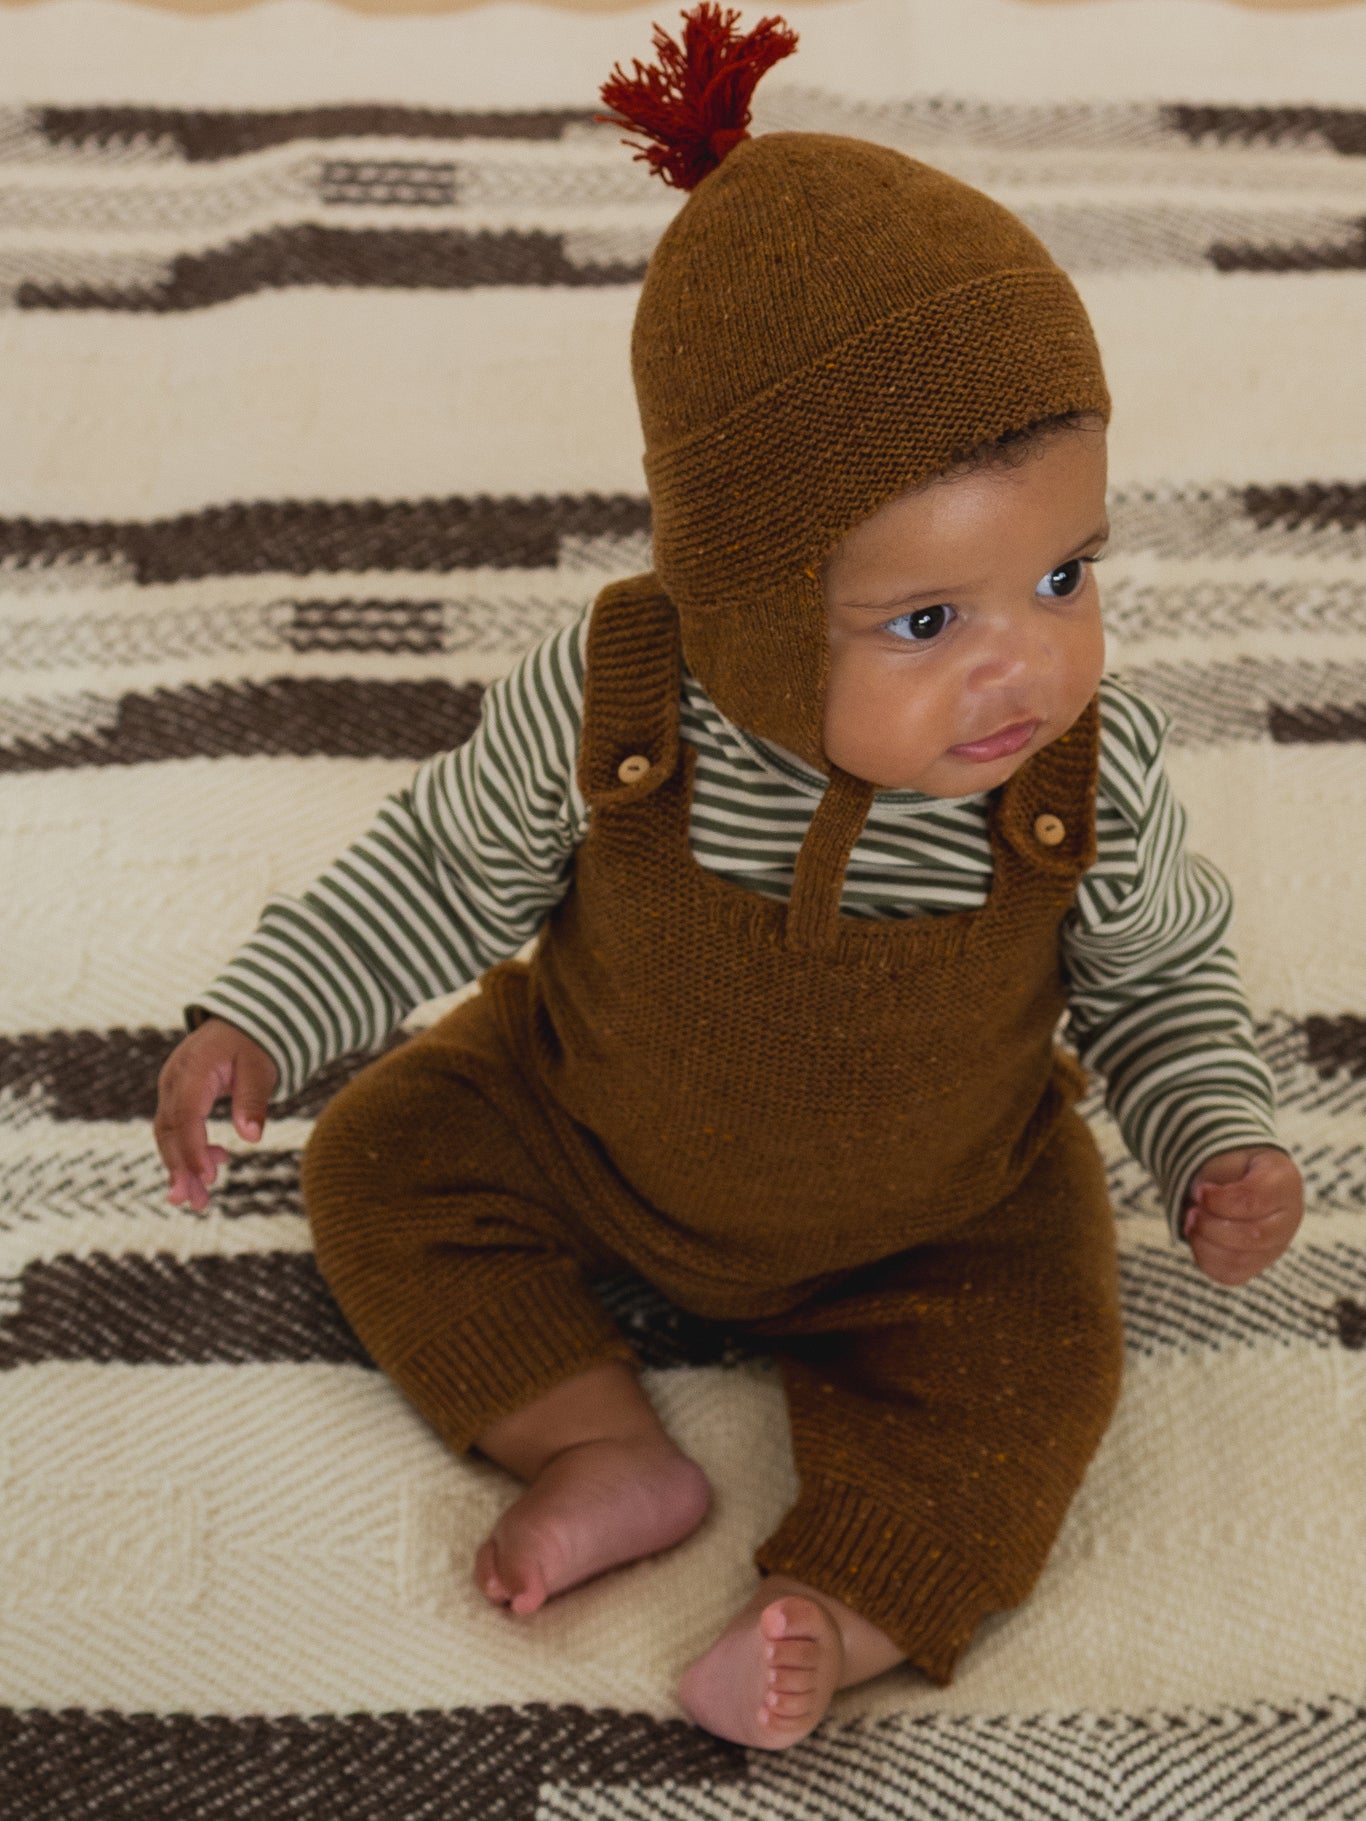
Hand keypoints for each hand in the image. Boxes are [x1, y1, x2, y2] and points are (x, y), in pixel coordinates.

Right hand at [154, 1017, 278, 1210]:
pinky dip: (187, 1153)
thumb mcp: (260, 1067)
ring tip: (198, 1202)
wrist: (240, 1020)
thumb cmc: (253, 1042)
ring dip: (181, 1168)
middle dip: (180, 1168)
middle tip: (195, 1203)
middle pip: (169, 1130)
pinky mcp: (176, 1098)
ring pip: (168, 1135)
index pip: (186, 1116)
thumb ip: (253, 1099)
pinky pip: (175, 1130)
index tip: (207, 1177)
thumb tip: (252, 1137)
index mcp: (193, 1069)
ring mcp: (171, 1089)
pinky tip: (207, 1172)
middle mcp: (173, 1080)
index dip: (193, 1149)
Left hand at [1182, 1146, 1302, 1286]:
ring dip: (1205, 1243)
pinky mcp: (1258, 1264)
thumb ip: (1219, 1171)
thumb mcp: (1229, 1156)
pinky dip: (1206, 1259)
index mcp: (1285, 1182)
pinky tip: (1198, 1239)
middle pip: (1253, 1235)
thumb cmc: (1233, 1167)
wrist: (1238, 1179)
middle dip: (1211, 1224)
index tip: (1200, 1191)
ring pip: (1241, 1260)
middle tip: (1192, 1210)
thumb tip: (1199, 1197)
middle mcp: (1290, 1218)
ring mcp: (1277, 1245)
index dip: (1220, 1201)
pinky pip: (1231, 1275)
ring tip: (1192, 1223)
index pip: (1254, 1200)